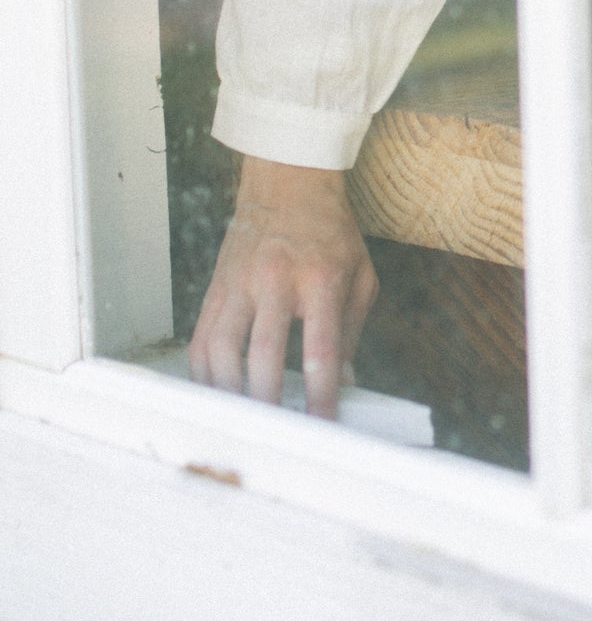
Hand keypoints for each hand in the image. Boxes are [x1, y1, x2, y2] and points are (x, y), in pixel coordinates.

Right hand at [189, 157, 378, 416]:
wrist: (288, 184)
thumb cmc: (331, 233)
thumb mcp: (361, 274)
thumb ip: (353, 330)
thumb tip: (343, 383)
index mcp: (319, 278)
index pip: (320, 347)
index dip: (320, 392)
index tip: (322, 426)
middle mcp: (274, 281)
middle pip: (263, 354)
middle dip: (268, 401)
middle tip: (276, 436)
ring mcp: (239, 284)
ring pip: (222, 350)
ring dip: (230, 393)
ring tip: (242, 422)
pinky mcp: (215, 289)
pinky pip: (201, 339)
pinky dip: (205, 375)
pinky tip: (216, 396)